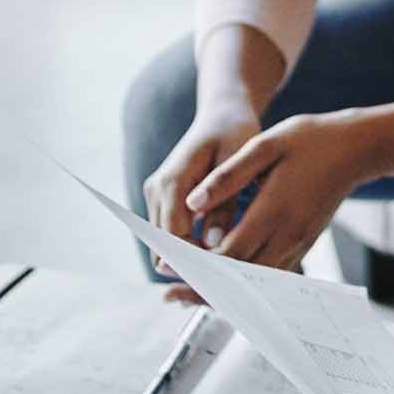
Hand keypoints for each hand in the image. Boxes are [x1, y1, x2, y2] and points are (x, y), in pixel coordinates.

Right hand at [143, 106, 260, 278]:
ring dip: (190, 259)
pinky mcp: (163, 199)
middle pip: (163, 247)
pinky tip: (220, 251)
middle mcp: (156, 190)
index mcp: (171, 181)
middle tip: (228, 281)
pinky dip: (190, 247)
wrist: (222, 112)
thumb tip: (214, 246)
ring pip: (164, 246)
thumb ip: (223, 205)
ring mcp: (156, 195)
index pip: (172, 237)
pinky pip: (170, 234)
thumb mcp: (237, 164)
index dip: (195, 261)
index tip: (224, 277)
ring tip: (227, 268)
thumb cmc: (234, 132)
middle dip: (192, 266)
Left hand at [183, 110, 393, 273]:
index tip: (170, 268)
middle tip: (170, 295)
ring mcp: (298, 243)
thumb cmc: (309, 141)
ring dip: (223, 290)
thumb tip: (192, 202)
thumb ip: (228, 175)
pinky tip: (223, 278)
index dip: (198, 265)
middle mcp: (288, 234)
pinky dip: (245, 281)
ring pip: (256, 282)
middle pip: (241, 277)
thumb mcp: (265, 145)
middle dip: (204, 289)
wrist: (356, 148)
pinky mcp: (303, 244)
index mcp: (275, 210)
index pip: (231, 252)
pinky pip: (271, 273)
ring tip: (187, 292)